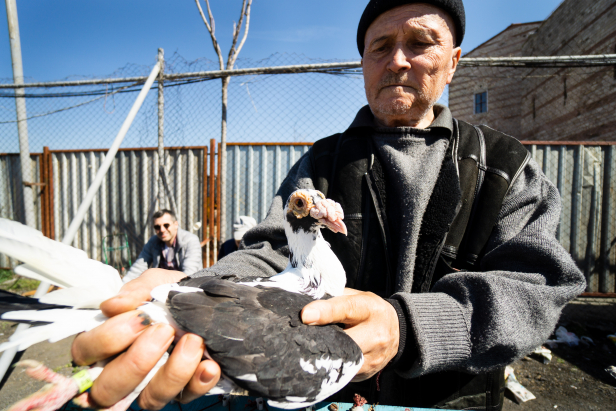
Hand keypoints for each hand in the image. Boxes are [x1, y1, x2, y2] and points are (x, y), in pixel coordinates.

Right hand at [71, 269, 220, 409]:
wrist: (209, 300)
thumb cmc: (170, 295)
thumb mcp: (155, 284)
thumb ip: (136, 292)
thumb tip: (112, 305)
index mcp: (105, 344)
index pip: (85, 353)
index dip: (108, 339)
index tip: (142, 317)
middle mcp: (121, 373)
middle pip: (107, 390)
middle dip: (136, 362)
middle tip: (165, 331)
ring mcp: (150, 386)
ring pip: (148, 400)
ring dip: (172, 372)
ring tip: (193, 340)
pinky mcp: (181, 392)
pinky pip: (186, 397)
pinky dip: (198, 382)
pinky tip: (210, 364)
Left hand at [300, 288, 398, 380]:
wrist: (395, 331)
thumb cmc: (367, 310)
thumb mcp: (356, 297)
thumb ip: (334, 298)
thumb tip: (307, 304)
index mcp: (370, 309)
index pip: (347, 309)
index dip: (325, 312)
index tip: (305, 315)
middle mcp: (375, 335)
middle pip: (345, 341)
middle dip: (321, 341)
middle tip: (299, 338)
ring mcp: (373, 358)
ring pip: (342, 361)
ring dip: (323, 357)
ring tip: (307, 350)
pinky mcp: (366, 374)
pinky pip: (342, 373)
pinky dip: (329, 366)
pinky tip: (320, 360)